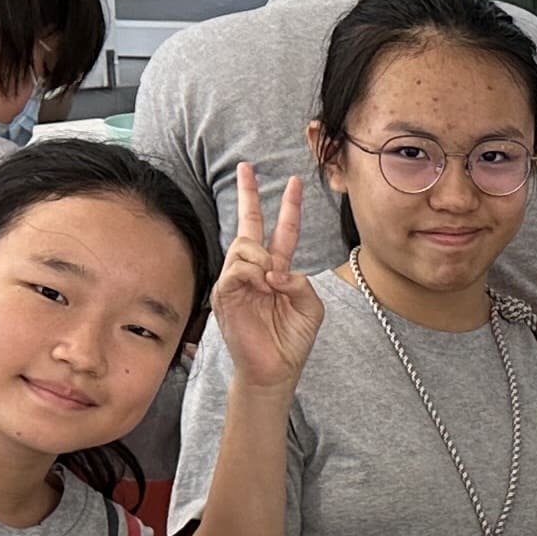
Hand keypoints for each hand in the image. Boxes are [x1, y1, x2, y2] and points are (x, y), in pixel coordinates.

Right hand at [212, 163, 321, 393]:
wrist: (274, 369)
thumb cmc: (292, 340)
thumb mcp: (311, 307)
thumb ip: (302, 282)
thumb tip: (276, 270)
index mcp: (278, 270)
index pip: (283, 231)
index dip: (288, 207)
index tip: (293, 182)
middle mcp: (256, 271)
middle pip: (250, 225)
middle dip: (248, 195)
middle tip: (246, 167)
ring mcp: (237, 280)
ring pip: (244, 246)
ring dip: (261, 258)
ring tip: (269, 284)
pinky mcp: (225, 293)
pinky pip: (237, 269)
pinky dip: (252, 274)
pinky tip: (261, 286)